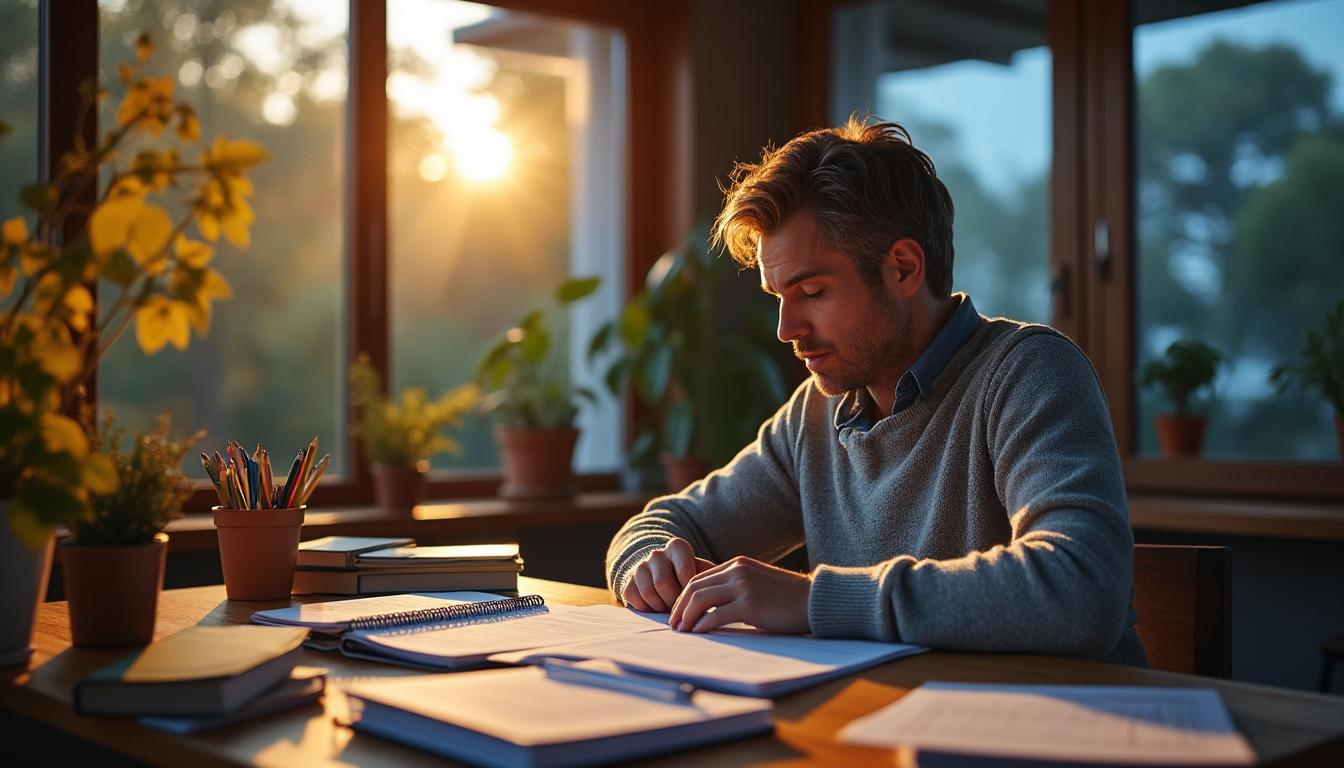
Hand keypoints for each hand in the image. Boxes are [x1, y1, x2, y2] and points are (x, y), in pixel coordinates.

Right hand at [621, 538, 714, 611]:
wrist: (663, 577)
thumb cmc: (689, 578)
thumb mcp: (702, 573)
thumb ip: (710, 578)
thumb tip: (719, 593)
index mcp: (677, 547)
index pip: (685, 572)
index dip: (691, 592)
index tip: (696, 602)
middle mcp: (656, 553)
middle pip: (663, 584)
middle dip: (674, 602)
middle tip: (683, 612)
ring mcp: (640, 567)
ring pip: (648, 593)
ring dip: (661, 607)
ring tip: (671, 610)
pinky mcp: (628, 582)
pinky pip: (636, 600)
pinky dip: (647, 610)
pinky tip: (657, 609)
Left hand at [668, 556, 811, 633]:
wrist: (815, 600)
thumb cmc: (788, 597)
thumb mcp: (758, 581)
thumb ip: (737, 585)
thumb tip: (714, 604)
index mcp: (738, 564)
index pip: (699, 577)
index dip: (684, 595)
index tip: (678, 611)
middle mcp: (738, 571)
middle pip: (695, 587)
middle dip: (679, 606)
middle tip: (673, 623)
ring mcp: (743, 587)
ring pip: (700, 600)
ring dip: (686, 616)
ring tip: (681, 630)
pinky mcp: (749, 605)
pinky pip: (715, 616)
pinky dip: (702, 626)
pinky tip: (698, 633)